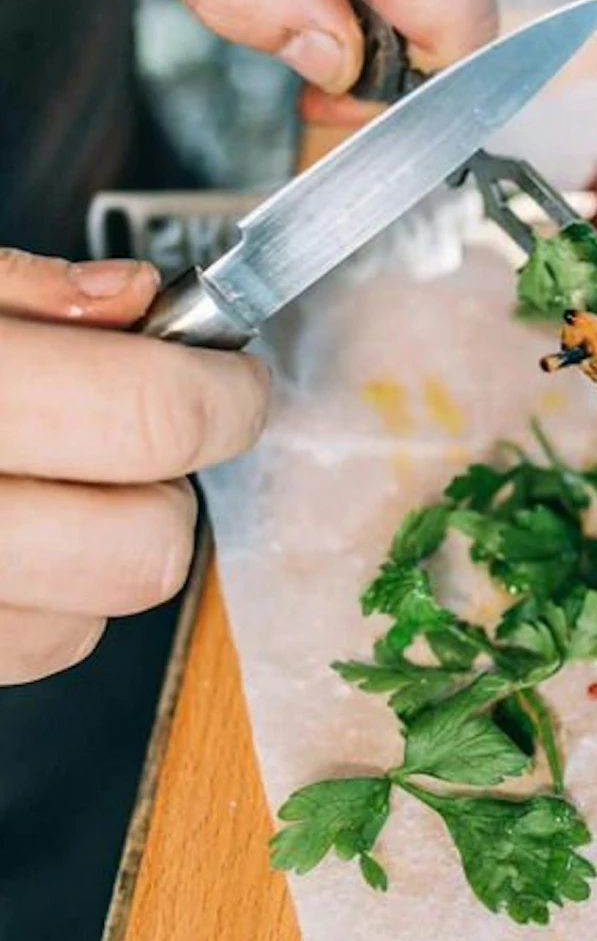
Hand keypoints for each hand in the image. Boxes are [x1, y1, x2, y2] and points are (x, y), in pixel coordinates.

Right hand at [0, 252, 268, 683]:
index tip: (232, 379)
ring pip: (107, 611)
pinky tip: (18, 537)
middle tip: (144, 433)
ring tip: (58, 480)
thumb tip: (136, 299)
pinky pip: (47, 648)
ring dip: (114, 541)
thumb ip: (22, 292)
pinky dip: (59, 596)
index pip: (152, 417)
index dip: (224, 394)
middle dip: (173, 481)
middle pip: (151, 545)